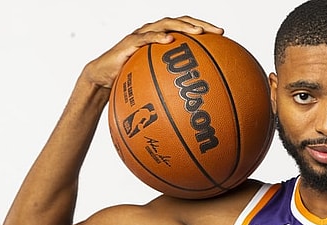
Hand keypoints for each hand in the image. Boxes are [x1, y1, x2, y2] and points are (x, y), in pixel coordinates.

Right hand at [82, 16, 223, 88]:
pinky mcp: (128, 43)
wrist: (103, 79)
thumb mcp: (155, 82)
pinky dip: (157, 36)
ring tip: (197, 32)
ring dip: (183, 26)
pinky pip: (144, 37)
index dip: (205, 28)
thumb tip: (198, 100)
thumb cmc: (131, 80)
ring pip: (165, 23)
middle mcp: (153, 32)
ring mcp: (141, 35)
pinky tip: (169, 40)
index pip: (187, 28)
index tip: (223, 35)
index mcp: (162, 38)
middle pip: (180, 21)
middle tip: (218, 32)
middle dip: (200, 24)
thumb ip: (173, 83)